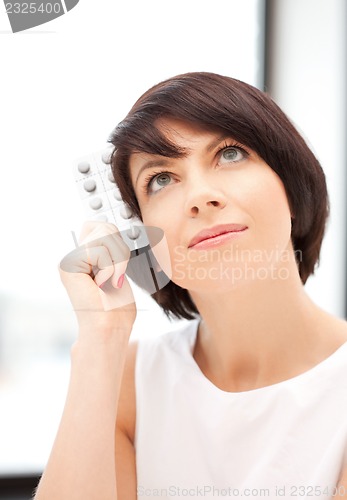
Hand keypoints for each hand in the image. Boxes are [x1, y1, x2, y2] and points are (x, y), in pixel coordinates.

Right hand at [59, 221, 135, 335]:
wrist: (109, 327)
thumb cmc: (116, 307)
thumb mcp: (118, 269)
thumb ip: (110, 247)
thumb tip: (107, 227)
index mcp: (86, 258)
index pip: (102, 226)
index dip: (118, 242)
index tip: (118, 268)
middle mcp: (74, 257)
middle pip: (103, 226)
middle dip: (120, 249)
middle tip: (116, 275)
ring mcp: (69, 260)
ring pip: (103, 235)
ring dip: (117, 260)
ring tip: (109, 280)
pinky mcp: (68, 265)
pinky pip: (100, 251)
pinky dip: (110, 269)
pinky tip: (101, 285)